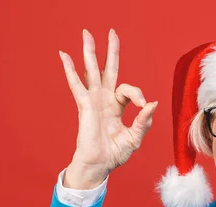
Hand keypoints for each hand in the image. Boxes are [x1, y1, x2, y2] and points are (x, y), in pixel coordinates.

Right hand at [59, 29, 157, 186]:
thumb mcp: (135, 137)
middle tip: (112, 32)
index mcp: (117, 107)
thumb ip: (144, 121)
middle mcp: (104, 100)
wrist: (100, 165)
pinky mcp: (85, 106)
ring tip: (86, 33)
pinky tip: (64, 55)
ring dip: (90, 52)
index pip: (128, 90)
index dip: (138, 94)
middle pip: (108, 70)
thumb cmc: (115, 153)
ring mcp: (94, 101)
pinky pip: (77, 85)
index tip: (144, 106)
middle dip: (111, 52)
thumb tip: (152, 104)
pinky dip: (70, 70)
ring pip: (92, 71)